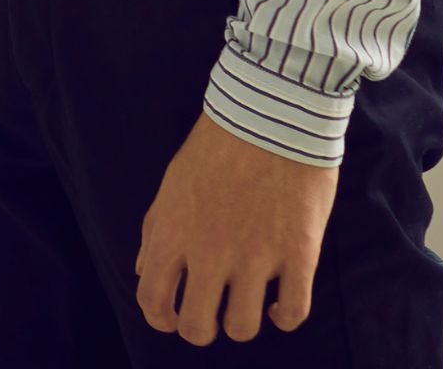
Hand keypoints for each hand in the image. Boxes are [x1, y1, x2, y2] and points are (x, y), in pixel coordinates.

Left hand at [135, 113, 337, 344]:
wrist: (268, 114)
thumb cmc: (215, 145)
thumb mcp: (172, 184)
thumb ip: (156, 231)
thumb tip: (145, 272)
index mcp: (172, 232)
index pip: (153, 301)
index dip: (161, 318)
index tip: (172, 317)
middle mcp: (208, 253)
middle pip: (197, 329)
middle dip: (200, 328)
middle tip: (211, 311)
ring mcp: (254, 258)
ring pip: (242, 329)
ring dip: (241, 321)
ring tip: (245, 301)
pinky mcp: (297, 256)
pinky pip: (292, 314)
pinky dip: (283, 318)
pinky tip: (278, 303)